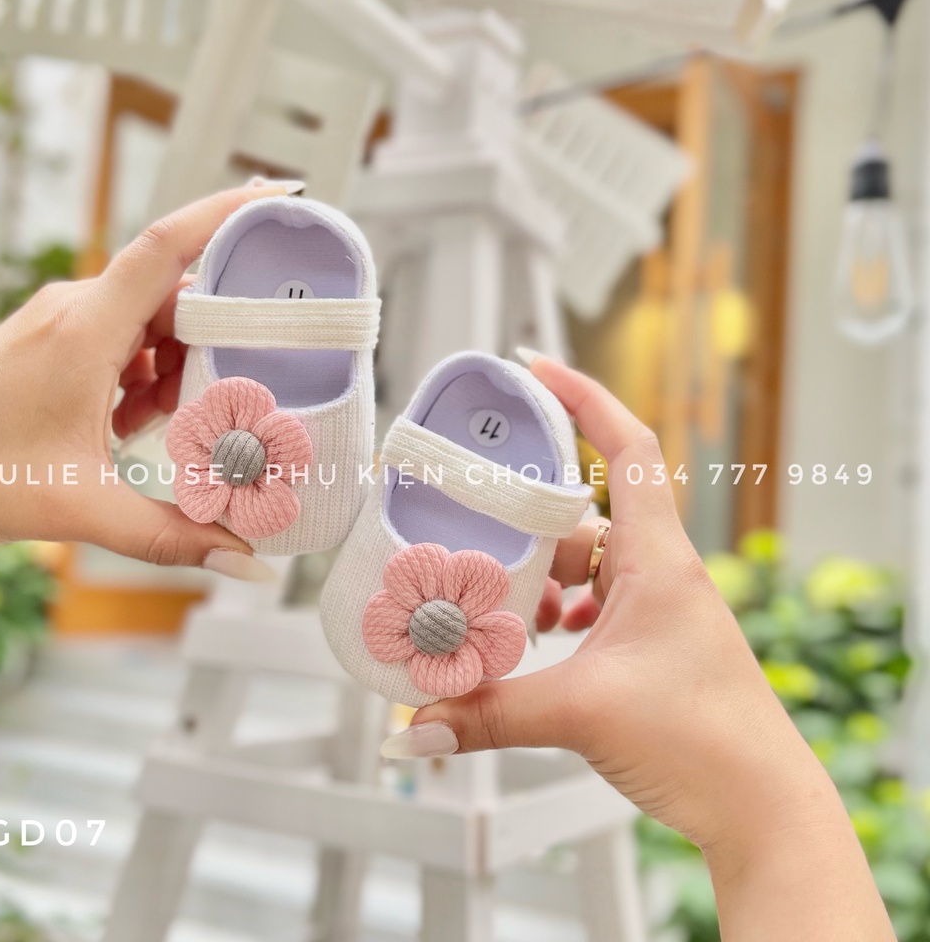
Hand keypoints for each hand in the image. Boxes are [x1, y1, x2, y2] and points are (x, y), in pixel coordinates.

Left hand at [0, 184, 287, 579]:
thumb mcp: (87, 509)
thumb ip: (176, 535)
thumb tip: (249, 560)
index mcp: (85, 331)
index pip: (166, 246)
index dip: (227, 213)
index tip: (283, 193)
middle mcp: (75, 307)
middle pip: (176, 295)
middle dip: (209, 343)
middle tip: (212, 400)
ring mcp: (62, 316)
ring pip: (153, 317)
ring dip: (173, 365)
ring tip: (148, 424)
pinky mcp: (56, 332)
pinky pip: (124, 332)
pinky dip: (143, 370)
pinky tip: (125, 419)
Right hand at [383, 357, 893, 941]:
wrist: (762, 809)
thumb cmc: (703, 742)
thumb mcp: (580, 713)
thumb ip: (488, 713)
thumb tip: (415, 723)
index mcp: (656, 559)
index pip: (628, 447)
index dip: (582, 397)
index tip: (533, 368)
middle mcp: (660, 572)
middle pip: (586, 512)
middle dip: (528, 517)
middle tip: (474, 518)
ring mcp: (659, 608)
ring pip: (587, 563)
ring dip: (542, 575)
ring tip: (499, 599)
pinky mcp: (653, 643)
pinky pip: (596, 603)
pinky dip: (560, 610)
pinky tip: (538, 638)